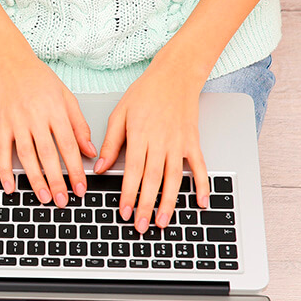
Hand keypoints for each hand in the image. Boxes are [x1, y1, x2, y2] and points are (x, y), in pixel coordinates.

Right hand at [0, 56, 97, 205]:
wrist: (9, 63)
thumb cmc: (39, 79)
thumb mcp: (66, 97)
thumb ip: (79, 125)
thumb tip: (90, 151)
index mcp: (55, 111)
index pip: (68, 145)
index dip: (76, 169)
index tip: (81, 188)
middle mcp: (35, 117)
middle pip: (48, 154)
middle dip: (57, 180)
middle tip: (64, 200)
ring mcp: (16, 122)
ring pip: (27, 156)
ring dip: (35, 179)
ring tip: (44, 198)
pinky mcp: (1, 125)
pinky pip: (2, 151)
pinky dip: (5, 170)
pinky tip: (10, 186)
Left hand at [94, 57, 210, 231]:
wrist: (175, 75)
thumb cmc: (144, 93)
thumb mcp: (119, 114)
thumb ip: (110, 143)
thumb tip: (99, 168)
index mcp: (140, 135)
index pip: (133, 171)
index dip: (128, 193)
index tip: (124, 211)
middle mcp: (161, 141)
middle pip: (152, 179)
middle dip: (146, 205)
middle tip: (140, 226)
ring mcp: (179, 142)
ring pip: (174, 177)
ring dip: (169, 202)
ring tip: (162, 222)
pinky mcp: (193, 141)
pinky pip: (199, 166)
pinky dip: (202, 184)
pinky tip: (201, 202)